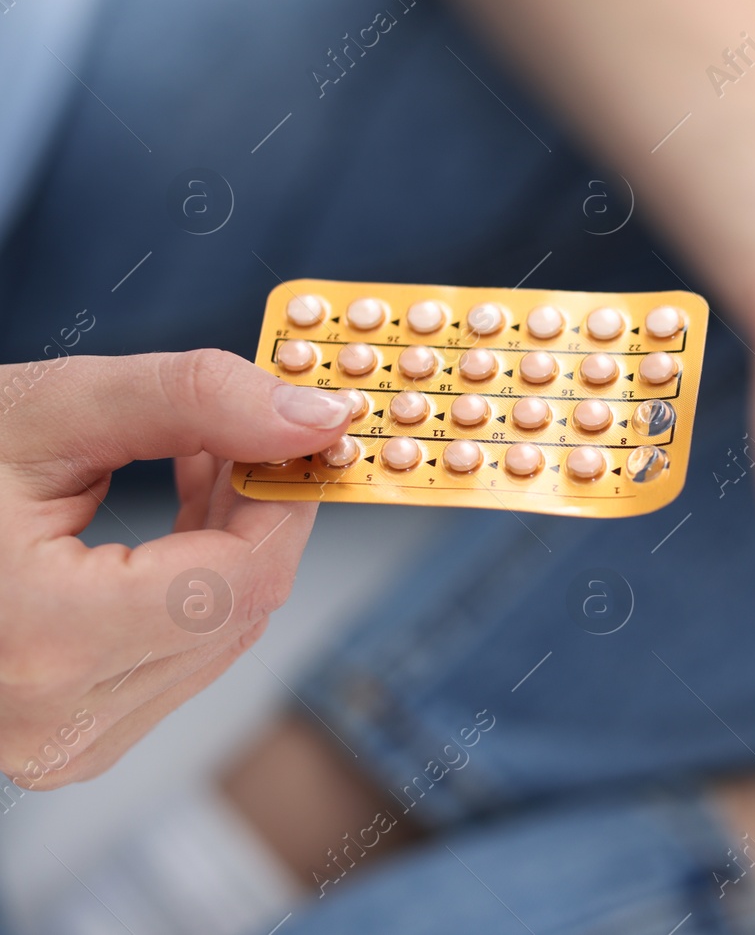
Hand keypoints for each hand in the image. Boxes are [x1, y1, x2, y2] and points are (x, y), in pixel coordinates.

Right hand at [0, 350, 350, 788]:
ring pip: (219, 638)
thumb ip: (191, 402)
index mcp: (45, 639)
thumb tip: (314, 418)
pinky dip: (196, 590)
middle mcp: (57, 722)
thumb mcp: (45, 412)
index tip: (303, 431)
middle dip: (259, 513)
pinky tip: (172, 520)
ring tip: (200, 460)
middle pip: (239, 611)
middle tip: (251, 430)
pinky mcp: (69, 745)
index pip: (240, 579)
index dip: (287, 499)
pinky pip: (178, 662)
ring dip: (230, 546)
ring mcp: (62, 747)